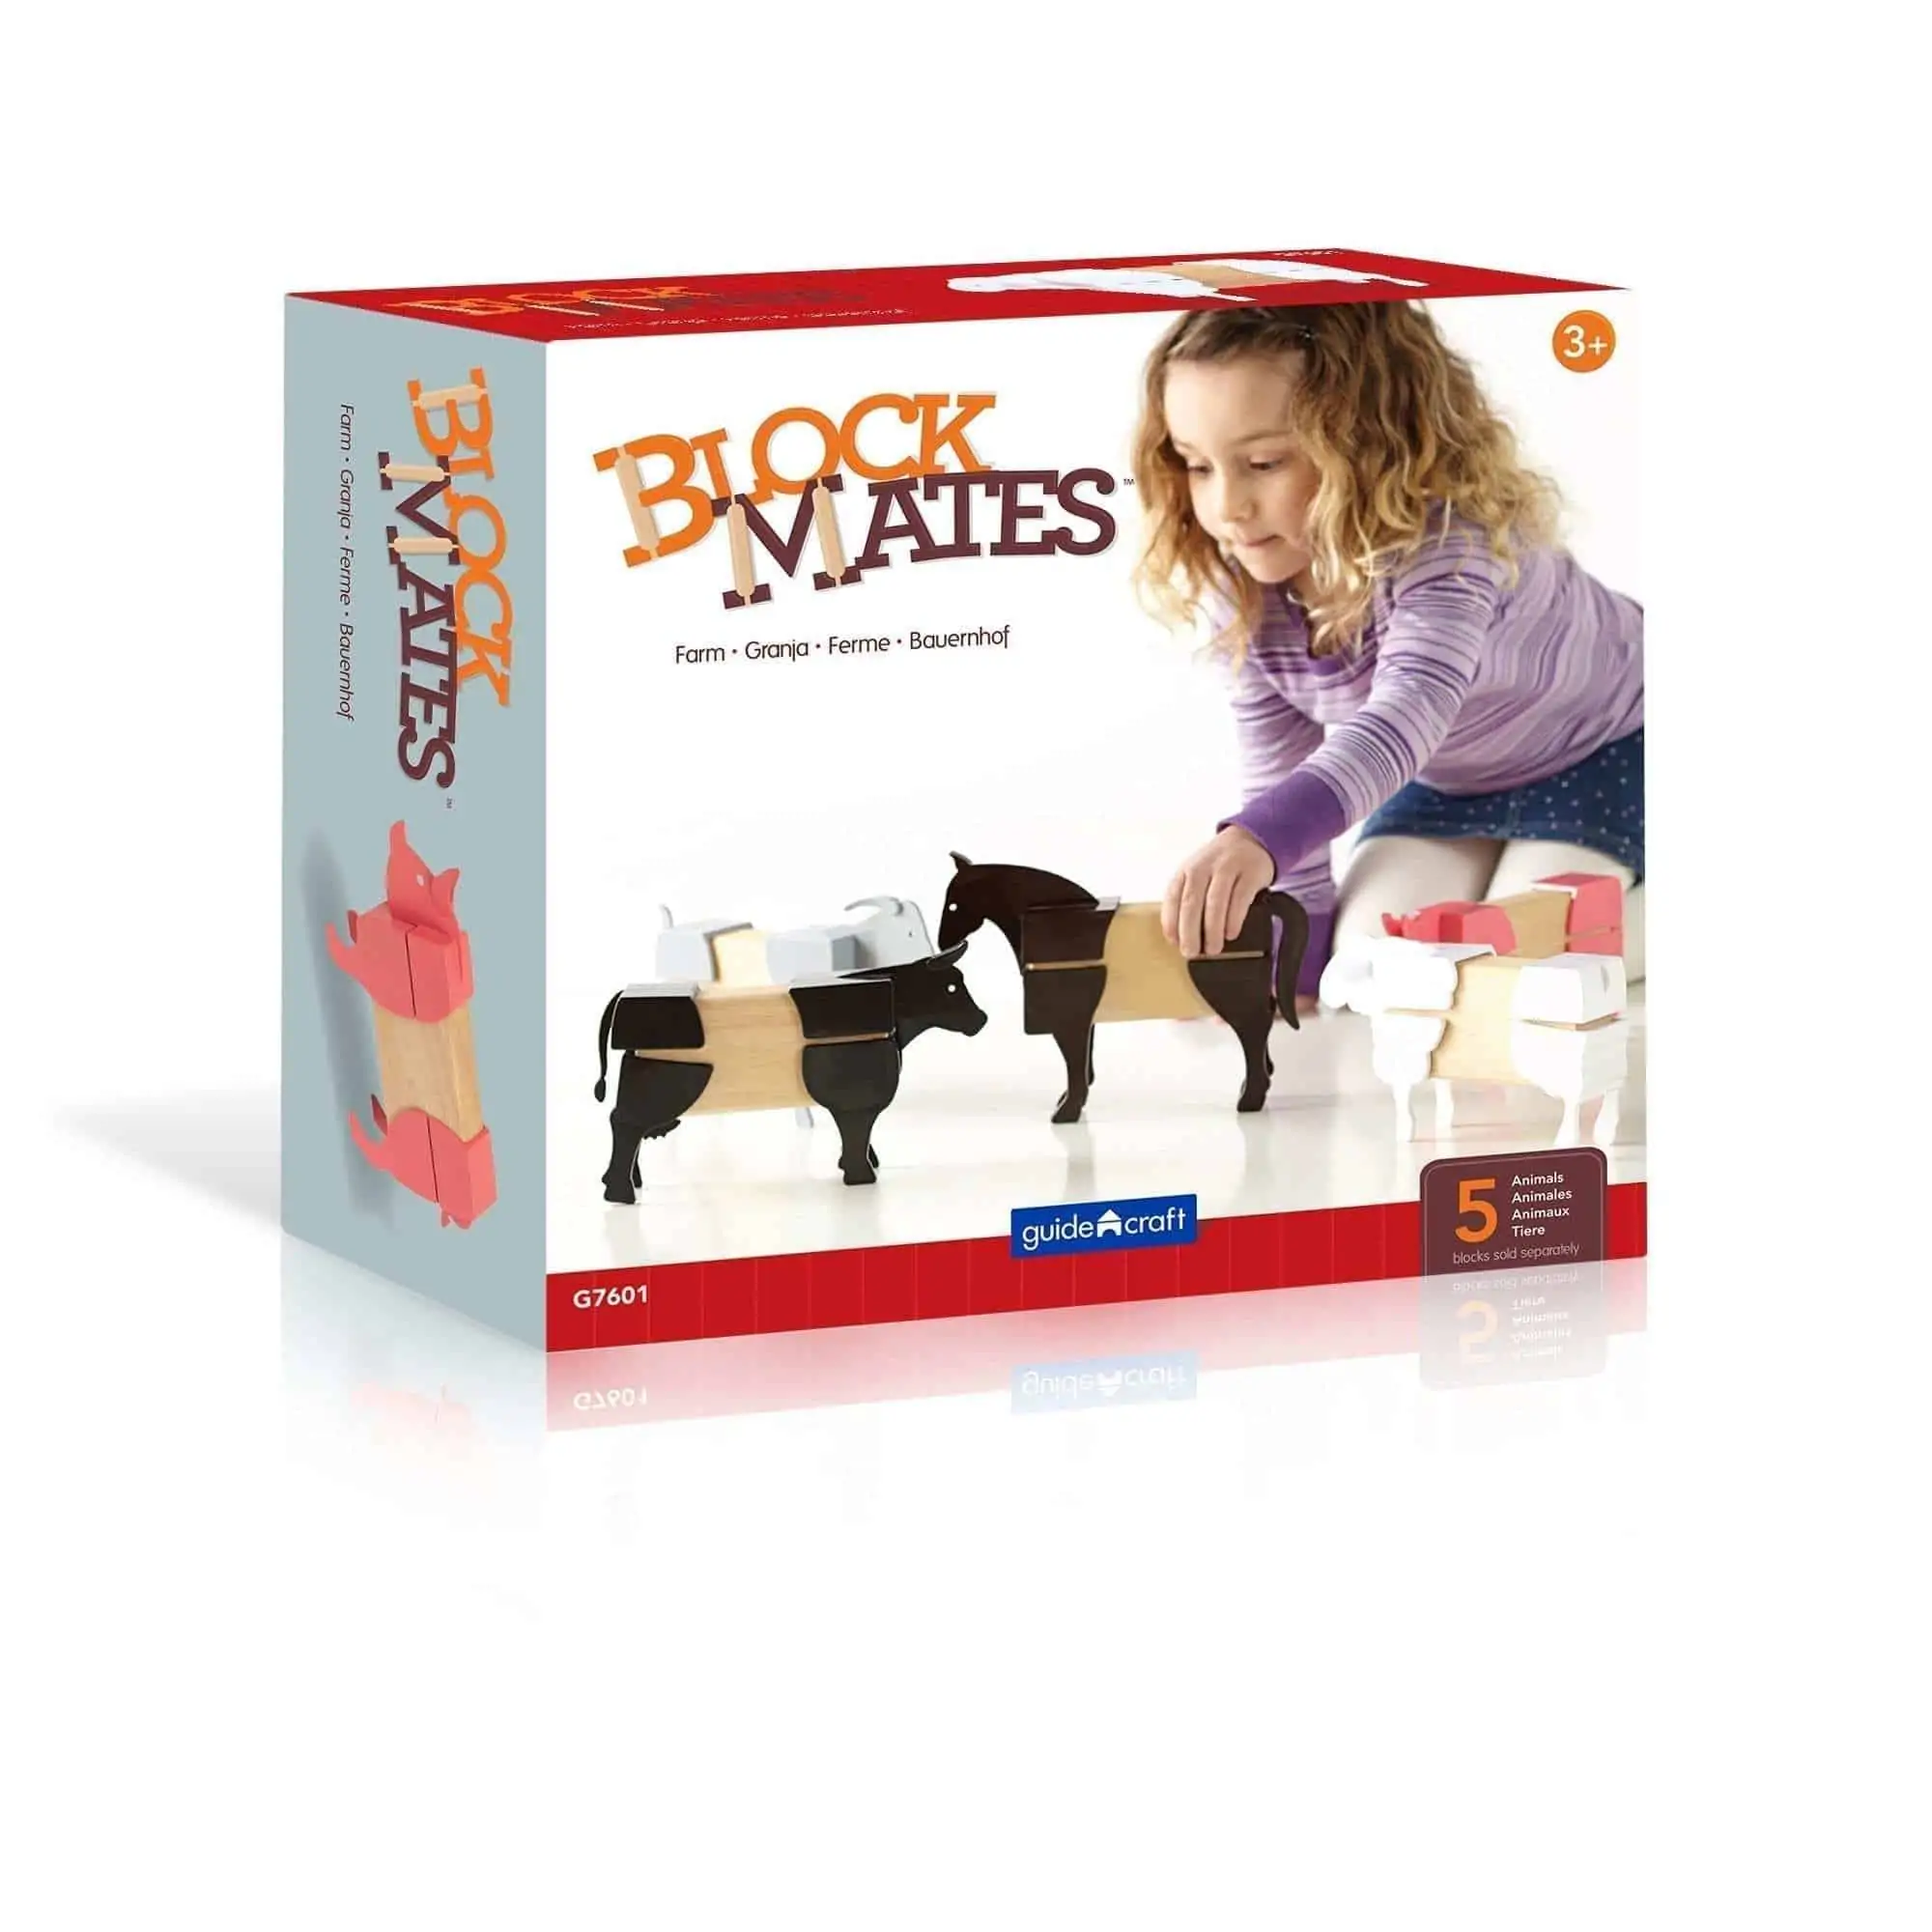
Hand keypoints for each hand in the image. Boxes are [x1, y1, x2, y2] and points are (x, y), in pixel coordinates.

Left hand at [1162, 825, 1275, 958]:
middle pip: (1192, 902)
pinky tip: (1231, 933)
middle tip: (1191, 952)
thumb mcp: (1198, 875)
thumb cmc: (1220, 865)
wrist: (1251, 839)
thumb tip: (1180, 936)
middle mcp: (1204, 867)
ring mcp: (1227, 868)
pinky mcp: (1249, 873)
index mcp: (1186, 870)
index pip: (1173, 897)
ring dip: (1212, 930)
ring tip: (1213, 948)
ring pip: (1215, 902)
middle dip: (1189, 931)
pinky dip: (1233, 919)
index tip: (1174, 942)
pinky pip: (1240, 899)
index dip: (1171, 922)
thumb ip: (1188, 899)